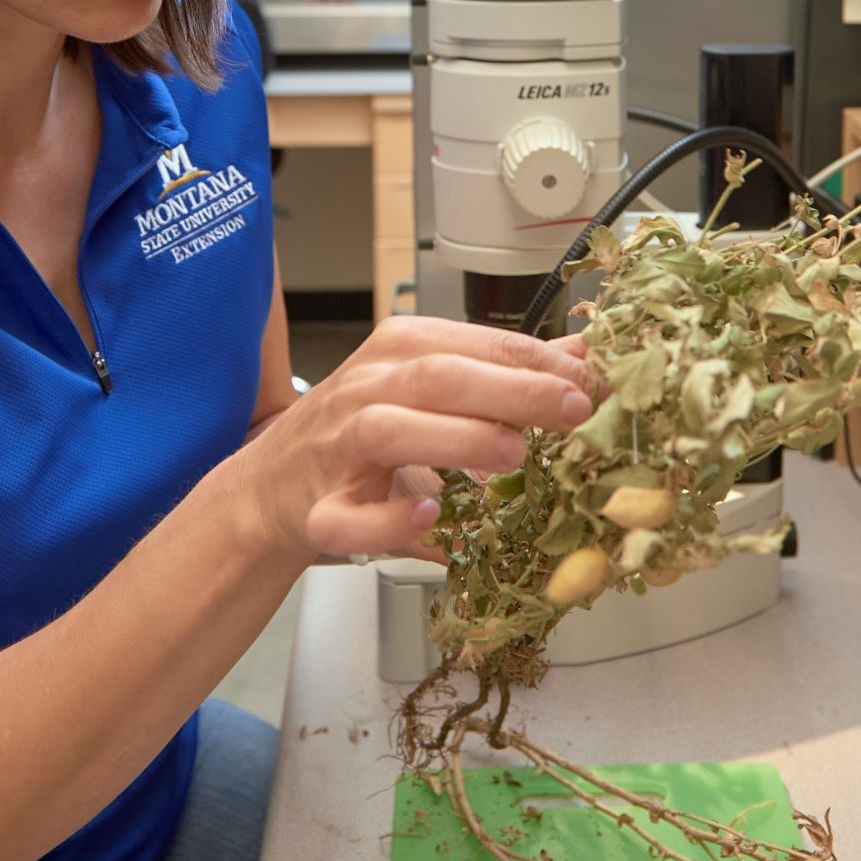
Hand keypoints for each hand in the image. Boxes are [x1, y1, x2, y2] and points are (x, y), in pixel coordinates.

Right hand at [233, 319, 595, 564]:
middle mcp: (365, 390)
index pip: (472, 343)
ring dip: (455, 439)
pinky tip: (432, 514)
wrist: (269, 488)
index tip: (591, 378)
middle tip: (574, 408)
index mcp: (396, 351)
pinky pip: (351, 516)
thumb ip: (501, 371)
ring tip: (513, 452)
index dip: (536, 360)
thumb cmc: (359, 434)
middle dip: (510, 389)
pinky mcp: (318, 512)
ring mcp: (336, 449)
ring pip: (390, 430)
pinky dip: (391, 517)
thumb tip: (583, 352)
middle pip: (437, 376)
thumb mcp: (428, 389)